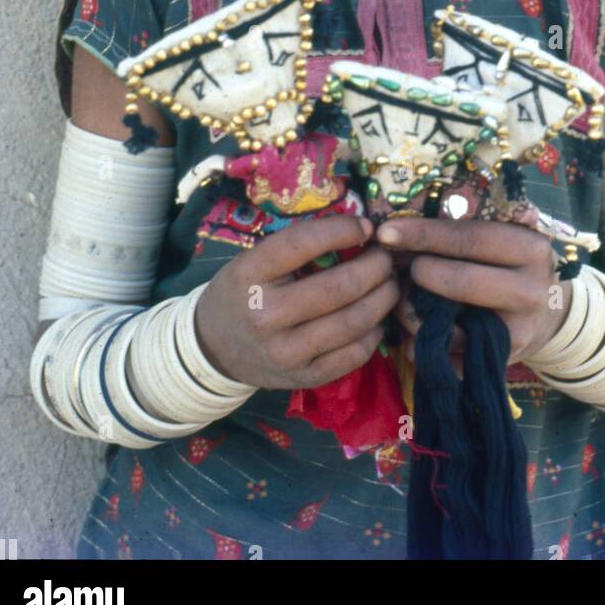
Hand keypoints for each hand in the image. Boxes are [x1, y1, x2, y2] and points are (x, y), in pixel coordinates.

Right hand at [194, 215, 399, 390]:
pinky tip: (376, 317)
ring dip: (383, 298)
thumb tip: (359, 229)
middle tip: (387, 256)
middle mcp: (266, 315)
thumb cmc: (243, 292)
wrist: (215, 347)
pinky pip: (354, 355)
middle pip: (339, 287)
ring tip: (390, 283)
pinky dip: (375, 332)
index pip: (303, 243)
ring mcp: (286, 352)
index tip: (365, 226)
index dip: (342, 230)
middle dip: (376, 267)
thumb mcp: (254, 260)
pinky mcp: (304, 378)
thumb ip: (299, 246)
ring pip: (353, 322)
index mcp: (250, 275)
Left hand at [378, 218, 573, 376]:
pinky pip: (448, 357)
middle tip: (399, 268)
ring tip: (402, 299)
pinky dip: (420, 344)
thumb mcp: (503, 238)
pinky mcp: (500, 363)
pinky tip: (413, 329)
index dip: (424, 234)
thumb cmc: (510, 264)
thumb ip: (463, 230)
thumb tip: (401, 229)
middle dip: (419, 273)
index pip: (470, 238)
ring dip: (412, 313)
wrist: (546, 313)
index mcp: (530, 249)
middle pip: (461, 281)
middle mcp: (531, 292)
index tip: (386, 232)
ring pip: (451, 327)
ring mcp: (518, 332)